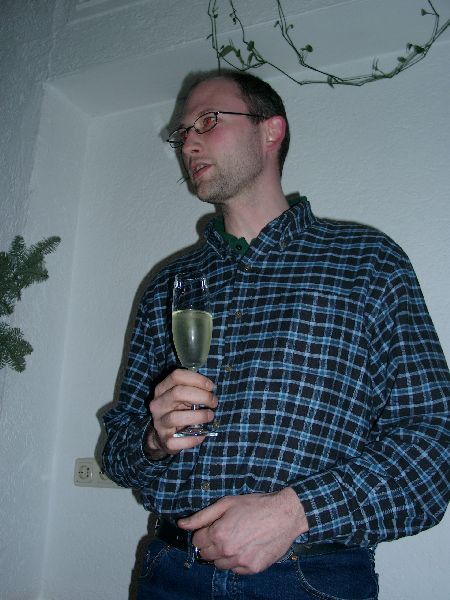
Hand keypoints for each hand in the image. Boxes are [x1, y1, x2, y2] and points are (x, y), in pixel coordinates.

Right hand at [146, 368, 217, 457]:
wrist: (164, 436)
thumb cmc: (178, 411)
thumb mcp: (182, 397)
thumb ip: (192, 389)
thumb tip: (210, 388)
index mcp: (162, 389)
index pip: (176, 376)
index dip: (197, 379)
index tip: (211, 387)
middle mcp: (158, 404)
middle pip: (178, 392)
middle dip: (201, 396)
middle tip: (214, 402)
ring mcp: (160, 423)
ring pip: (176, 417)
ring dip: (199, 416)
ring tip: (210, 416)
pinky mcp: (165, 440)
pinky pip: (178, 440)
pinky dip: (193, 438)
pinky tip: (201, 435)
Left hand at [178, 488, 308, 573]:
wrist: (284, 515)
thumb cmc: (255, 505)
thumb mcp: (226, 504)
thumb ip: (201, 516)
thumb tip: (181, 524)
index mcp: (218, 534)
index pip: (197, 542)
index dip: (204, 532)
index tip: (214, 526)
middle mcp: (227, 551)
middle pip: (206, 555)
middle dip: (211, 544)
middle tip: (225, 532)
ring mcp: (240, 562)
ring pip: (220, 565)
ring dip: (223, 554)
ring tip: (236, 539)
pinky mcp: (252, 568)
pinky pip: (236, 570)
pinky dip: (237, 561)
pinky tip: (246, 547)